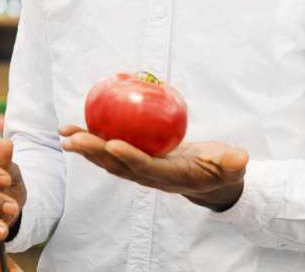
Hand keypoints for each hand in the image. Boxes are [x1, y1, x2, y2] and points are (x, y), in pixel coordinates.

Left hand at [60, 125, 248, 210]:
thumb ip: (232, 163)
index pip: (147, 169)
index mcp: (170, 178)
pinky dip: (92, 138)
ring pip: (107, 159)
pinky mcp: (132, 160)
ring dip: (85, 147)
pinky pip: (109, 149)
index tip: (113, 144)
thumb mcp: (232, 166)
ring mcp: (138, 170)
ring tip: (64, 133)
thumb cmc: (222, 168)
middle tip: (74, 139)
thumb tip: (240, 158)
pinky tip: (74, 126)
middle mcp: (148, 177)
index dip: (130, 158)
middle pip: (118, 165)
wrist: (208, 178)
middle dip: (95, 153)